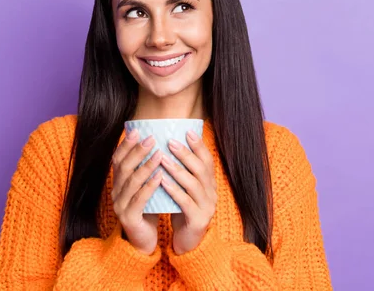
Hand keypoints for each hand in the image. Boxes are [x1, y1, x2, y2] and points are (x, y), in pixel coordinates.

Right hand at [111, 129, 162, 254]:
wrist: (145, 239)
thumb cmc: (149, 209)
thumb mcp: (146, 187)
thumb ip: (147, 169)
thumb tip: (159, 143)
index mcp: (118, 183)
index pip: (118, 159)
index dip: (126, 145)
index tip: (137, 131)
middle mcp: (116, 192)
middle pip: (123, 167)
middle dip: (137, 151)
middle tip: (151, 138)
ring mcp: (120, 205)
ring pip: (131, 182)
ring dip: (145, 166)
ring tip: (159, 154)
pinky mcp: (129, 218)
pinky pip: (139, 199)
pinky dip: (149, 186)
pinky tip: (159, 176)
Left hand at [160, 130, 217, 254]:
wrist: (188, 242)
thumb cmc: (183, 210)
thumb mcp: (185, 189)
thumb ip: (183, 172)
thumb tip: (169, 146)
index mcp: (210, 184)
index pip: (208, 160)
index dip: (199, 146)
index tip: (187, 131)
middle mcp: (211, 193)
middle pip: (201, 169)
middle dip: (185, 154)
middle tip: (170, 141)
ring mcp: (206, 207)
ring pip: (193, 184)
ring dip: (177, 169)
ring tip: (162, 158)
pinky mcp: (198, 220)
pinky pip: (185, 202)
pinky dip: (173, 190)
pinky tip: (162, 181)